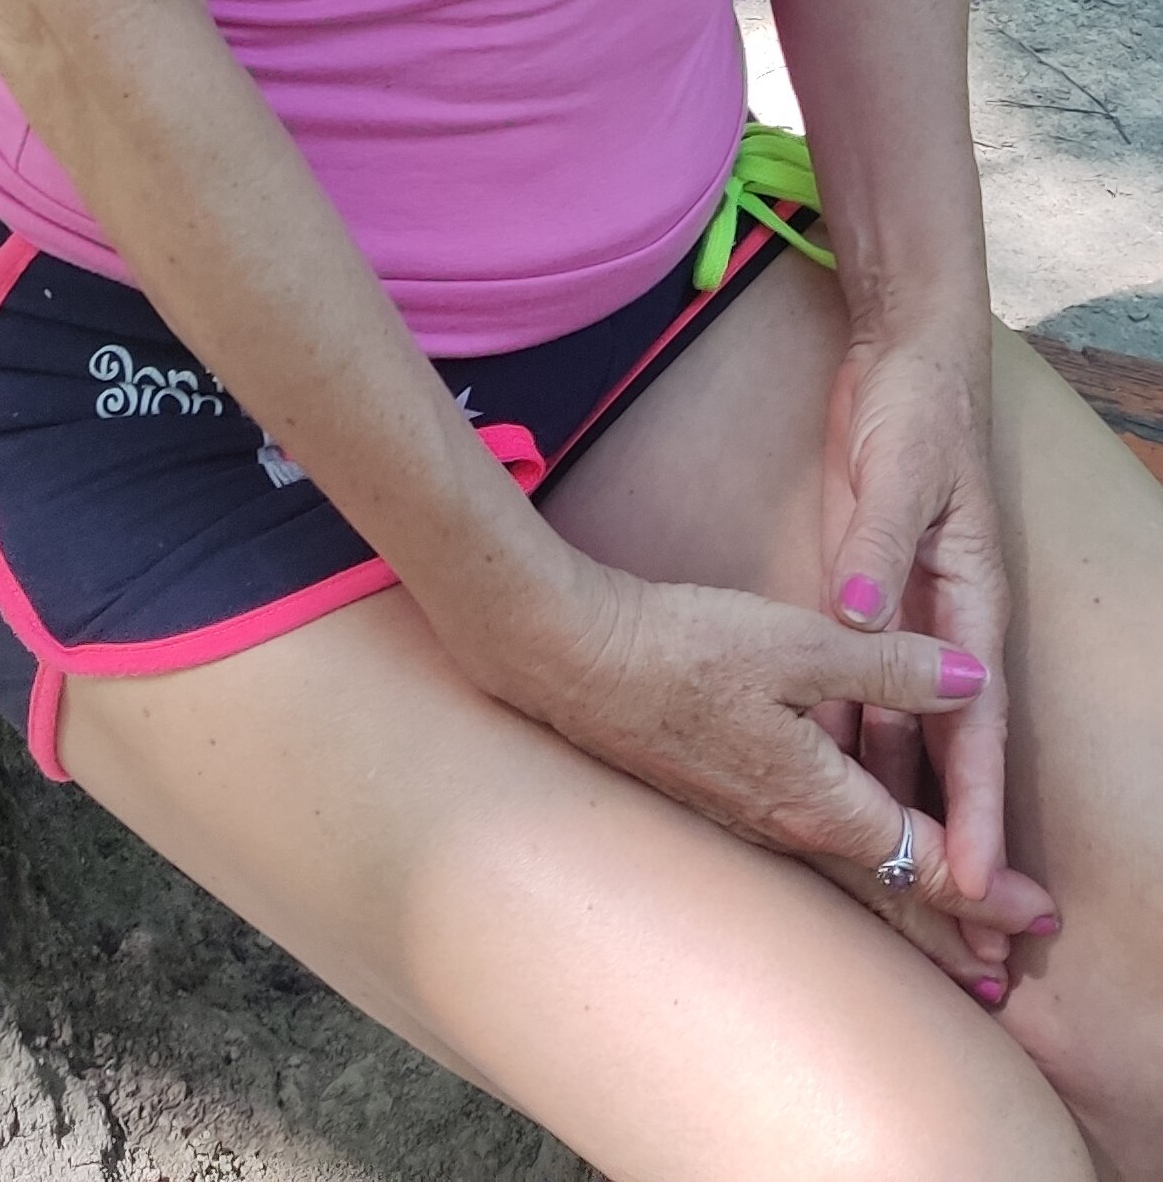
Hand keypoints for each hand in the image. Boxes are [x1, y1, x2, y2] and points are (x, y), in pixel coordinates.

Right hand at [531, 561, 1055, 997]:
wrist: (572, 660)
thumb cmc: (684, 648)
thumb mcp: (800, 642)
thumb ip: (891, 666)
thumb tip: (975, 677)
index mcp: (817, 800)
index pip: (921, 862)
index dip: (985, 888)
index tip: (1035, 913)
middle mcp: (788, 830)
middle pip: (888, 897)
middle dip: (953, 930)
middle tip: (1005, 964)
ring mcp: (749, 823)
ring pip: (848, 886)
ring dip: (906, 914)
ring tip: (949, 941)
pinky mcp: (721, 803)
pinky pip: (810, 863)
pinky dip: (856, 881)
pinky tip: (852, 870)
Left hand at [822, 322, 1041, 981]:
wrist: (905, 361)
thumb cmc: (916, 414)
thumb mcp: (896, 475)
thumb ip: (877, 550)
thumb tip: (861, 622)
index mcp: (969, 600)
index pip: (976, 722)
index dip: (975, 803)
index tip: (975, 877)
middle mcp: (942, 625)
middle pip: (947, 750)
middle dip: (951, 836)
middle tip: (956, 929)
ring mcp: (905, 619)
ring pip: (901, 732)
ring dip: (900, 805)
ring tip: (897, 892)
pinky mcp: (866, 604)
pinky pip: (856, 690)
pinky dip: (846, 742)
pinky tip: (822, 793)